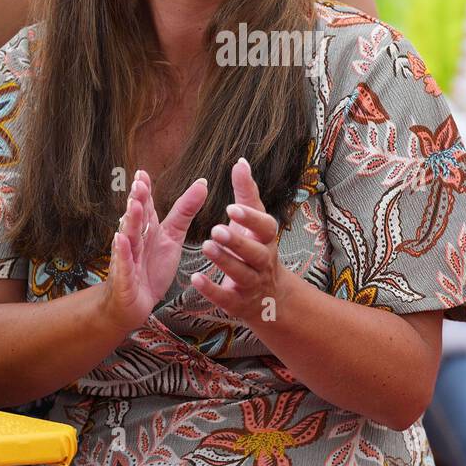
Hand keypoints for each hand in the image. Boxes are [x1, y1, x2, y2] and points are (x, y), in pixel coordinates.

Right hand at [102, 170, 207, 332]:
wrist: (134, 305)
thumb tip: (202, 182)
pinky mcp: (125, 279)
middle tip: (139, 184)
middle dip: (137, 201)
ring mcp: (128, 259)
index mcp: (147, 229)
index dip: (144, 191)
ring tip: (134, 206)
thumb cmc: (151, 268)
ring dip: (131, 222)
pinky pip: (124, 265)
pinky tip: (120, 240)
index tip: (142, 173)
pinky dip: (121, 253)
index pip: (145, 206)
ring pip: (129, 238)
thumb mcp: (172, 237)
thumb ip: (184, 211)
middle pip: (137, 218)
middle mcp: (135, 240)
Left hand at [190, 158, 284, 323]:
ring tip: (206, 247)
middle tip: (216, 229)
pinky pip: (226, 298)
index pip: (265, 227)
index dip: (250, 219)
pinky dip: (212, 290)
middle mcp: (263, 262)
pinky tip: (196, 279)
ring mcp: (252, 284)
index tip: (231, 208)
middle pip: (255, 252)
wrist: (270, 299)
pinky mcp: (238, 304)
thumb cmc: (257, 249)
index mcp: (266, 239)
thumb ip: (246, 193)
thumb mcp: (254, 223)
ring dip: (225, 261)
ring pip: (241, 274)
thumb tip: (240, 162)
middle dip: (237, 241)